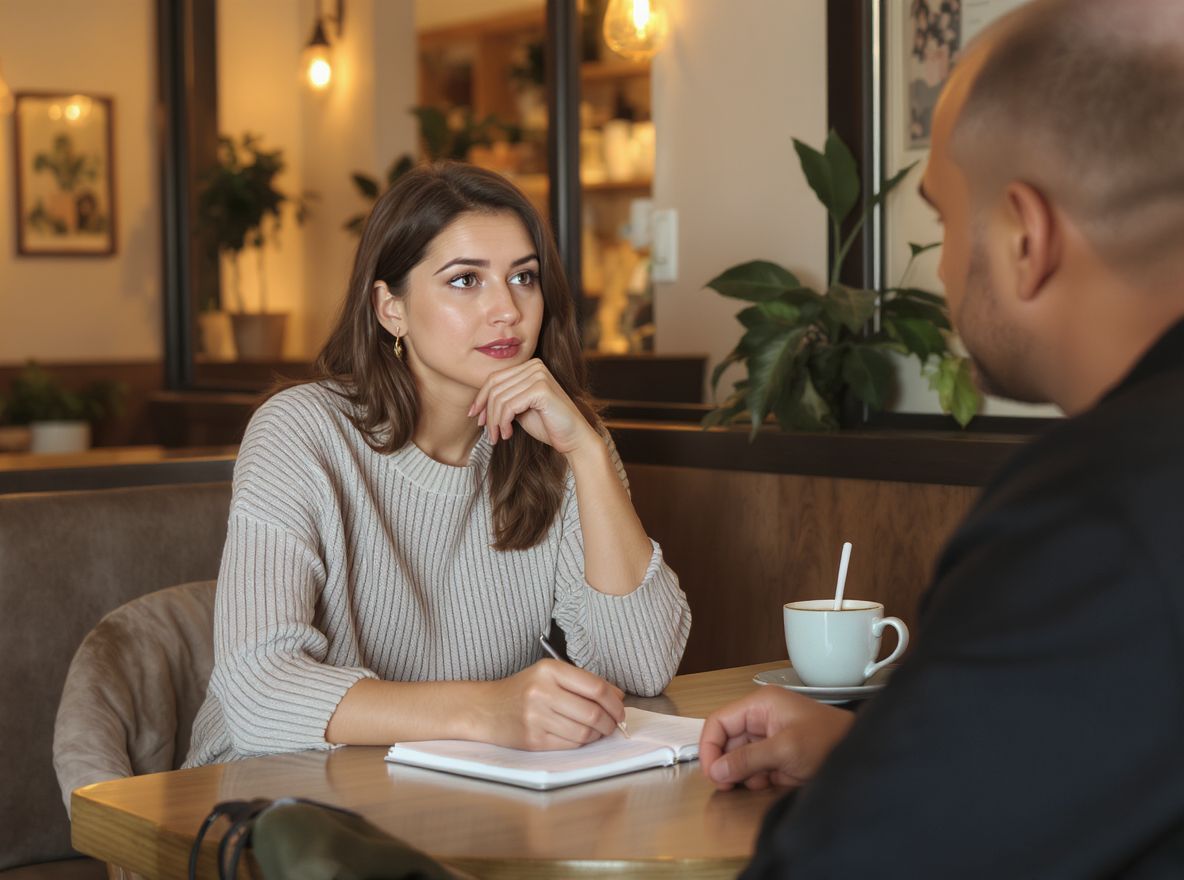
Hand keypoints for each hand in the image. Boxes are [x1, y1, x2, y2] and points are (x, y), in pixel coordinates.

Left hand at [467, 359, 594, 455]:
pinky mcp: (541, 389)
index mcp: (530, 366)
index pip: (495, 378)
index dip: (481, 399)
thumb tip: (478, 404)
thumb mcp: (520, 409)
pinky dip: (503, 422)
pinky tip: (508, 434)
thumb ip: (504, 400)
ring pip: (500, 398)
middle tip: (489, 433)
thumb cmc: (548, 425)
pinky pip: (509, 406)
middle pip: (495, 387)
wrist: (573, 439)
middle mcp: (535, 366)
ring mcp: (539, 375)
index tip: (476, 417)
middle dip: (487, 412)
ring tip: (498, 436)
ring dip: (495, 421)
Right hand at [475, 659, 626, 750]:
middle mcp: (542, 692)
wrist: (486, 708)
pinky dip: (583, 742)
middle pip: (593, 712)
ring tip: (598, 730)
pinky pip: (571, 744)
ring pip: (584, 732)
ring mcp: (537, 718)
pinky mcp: (534, 740)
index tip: (621, 709)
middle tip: (614, 723)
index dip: (615, 702)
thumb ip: (583, 682)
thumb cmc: (523, 690)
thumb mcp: (550, 675)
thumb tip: (618, 696)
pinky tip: (582, 736)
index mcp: (549, 670)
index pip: (595, 687)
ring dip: (598, 734)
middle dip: (611, 721)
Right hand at [698, 688, 854, 790]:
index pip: (719, 721)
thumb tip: (717, 770)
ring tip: (760, 780)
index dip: (710, 746)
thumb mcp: (785, 749)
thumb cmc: (829, 741)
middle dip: (726, 763)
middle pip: (727, 741)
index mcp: (760, 705)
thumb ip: (748, 759)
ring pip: (738, 757)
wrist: (860, 757)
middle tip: (728, 784)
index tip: (711, 772)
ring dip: (743, 773)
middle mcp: (761, 718)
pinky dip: (756, 778)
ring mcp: (769, 737)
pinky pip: (753, 768)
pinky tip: (772, 781)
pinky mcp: (777, 755)